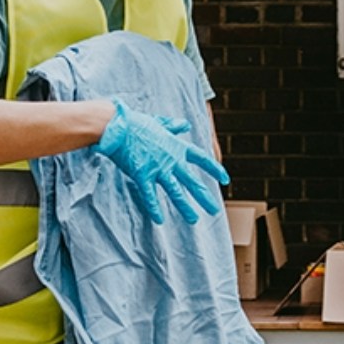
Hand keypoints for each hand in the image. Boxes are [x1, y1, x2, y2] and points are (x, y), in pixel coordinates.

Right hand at [91, 99, 230, 223]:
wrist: (118, 126)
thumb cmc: (136, 122)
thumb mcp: (159, 123)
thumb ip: (173, 126)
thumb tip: (186, 125)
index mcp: (176, 146)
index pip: (201, 158)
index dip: (215, 169)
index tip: (225, 179)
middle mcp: (171, 160)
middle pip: (192, 181)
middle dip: (204, 197)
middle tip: (215, 210)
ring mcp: (157, 169)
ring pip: (175, 191)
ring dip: (185, 207)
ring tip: (193, 220)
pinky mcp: (142, 175)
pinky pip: (149, 195)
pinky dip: (154, 208)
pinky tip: (159, 220)